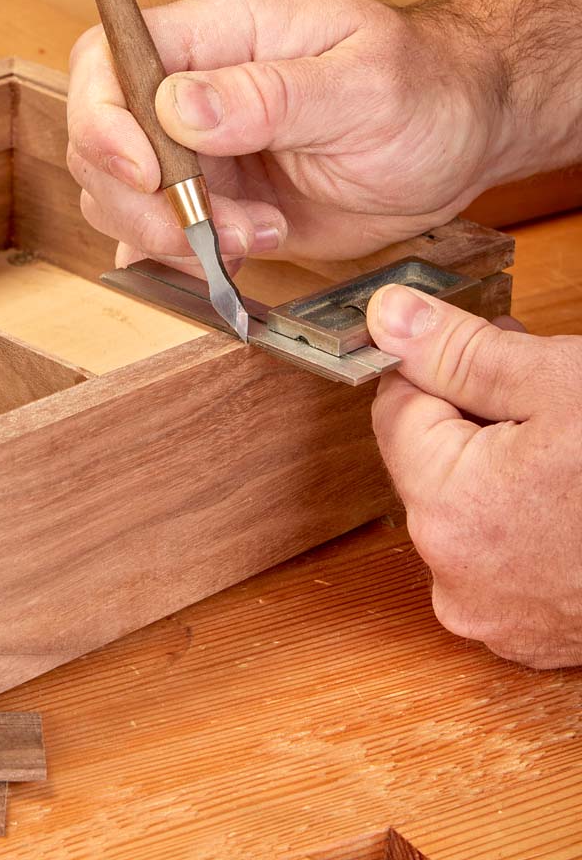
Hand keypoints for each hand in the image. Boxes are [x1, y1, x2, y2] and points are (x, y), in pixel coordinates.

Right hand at [66, 0, 510, 270]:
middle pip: (101, 141)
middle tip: (221, 230)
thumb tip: (178, 106)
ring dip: (173, 237)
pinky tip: (234, 260)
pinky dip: (180, 261)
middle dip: (144, 202)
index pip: (108, 57)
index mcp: (220, 34)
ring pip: (121, 198)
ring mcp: (201, 150)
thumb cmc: (426, 90)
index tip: (146, 172)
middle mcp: (194, 90)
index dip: (102, 117)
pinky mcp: (217, 202)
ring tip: (261, 235)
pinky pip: (160, 236)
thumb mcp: (364, 85)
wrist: (458, 140)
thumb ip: (271, 94)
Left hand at [368, 284, 581, 667]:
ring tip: (567, 446)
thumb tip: (387, 316)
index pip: (394, 408)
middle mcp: (454, 575)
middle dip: (476, 416)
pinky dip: (525, 520)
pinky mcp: (529, 635)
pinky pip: (500, 556)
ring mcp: (494, 615)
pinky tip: (572, 499)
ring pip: (466, 507)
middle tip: (539, 391)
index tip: (485, 351)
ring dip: (500, 467)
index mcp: (447, 508)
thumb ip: (457, 350)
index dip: (441, 368)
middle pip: (430, 461)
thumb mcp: (556, 382)